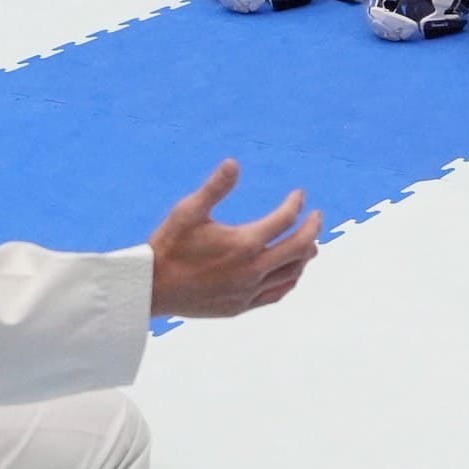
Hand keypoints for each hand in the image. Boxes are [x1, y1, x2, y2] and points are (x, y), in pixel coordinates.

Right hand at [147, 160, 323, 319]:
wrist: (151, 288)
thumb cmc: (168, 245)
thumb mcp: (188, 210)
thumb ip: (215, 187)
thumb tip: (234, 162)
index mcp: (243, 243)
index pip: (285, 220)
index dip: (296, 204)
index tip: (299, 194)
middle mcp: (252, 270)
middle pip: (299, 247)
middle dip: (312, 229)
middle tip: (317, 217)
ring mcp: (248, 291)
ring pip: (292, 273)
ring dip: (305, 255)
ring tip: (310, 243)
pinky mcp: (241, 306)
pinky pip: (277, 294)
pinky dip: (290, 280)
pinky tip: (291, 273)